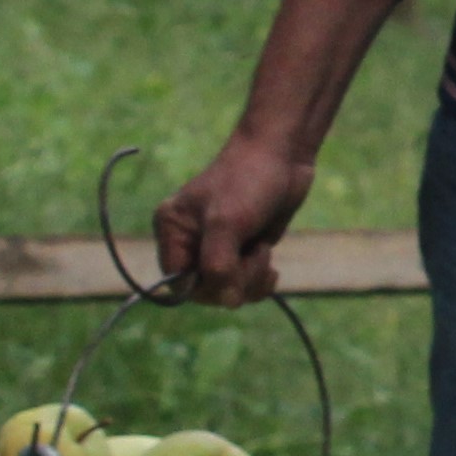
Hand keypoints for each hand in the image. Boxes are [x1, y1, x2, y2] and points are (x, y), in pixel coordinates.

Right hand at [156, 132, 315, 306]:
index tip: (231, 270)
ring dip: (251, 279)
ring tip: (262, 250)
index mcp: (172, 231)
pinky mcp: (242, 250)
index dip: (205, 287)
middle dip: (234, 280)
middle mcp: (189, 242)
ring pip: (228, 290)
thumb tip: (226, 301)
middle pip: (205, 291)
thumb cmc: (249, 180)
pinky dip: (260, 281)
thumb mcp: (227, 222)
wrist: (283, 154)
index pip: (177, 284)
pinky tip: (270, 267)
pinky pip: (245, 284)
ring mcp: (217, 247)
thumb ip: (219, 264)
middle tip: (255, 253)